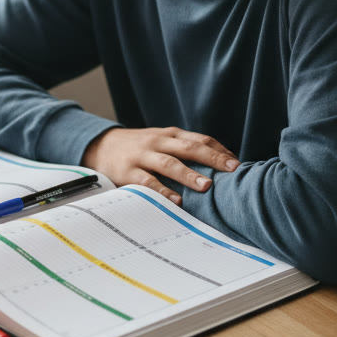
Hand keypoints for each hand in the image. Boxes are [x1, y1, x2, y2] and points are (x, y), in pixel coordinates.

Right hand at [82, 127, 239, 204]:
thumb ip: (183, 149)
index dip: (219, 150)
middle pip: (189, 148)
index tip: (237, 164)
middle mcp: (158, 142)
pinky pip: (147, 182)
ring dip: (189, 174)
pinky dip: (163, 191)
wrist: (99, 145)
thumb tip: (219, 166)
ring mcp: (143, 156)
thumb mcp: (161, 141)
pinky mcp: (128, 172)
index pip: (199, 139)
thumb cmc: (138, 147)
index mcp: (170, 134)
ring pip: (169, 163)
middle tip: (232, 171)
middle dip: (212, 159)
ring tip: (207, 185)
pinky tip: (176, 201)